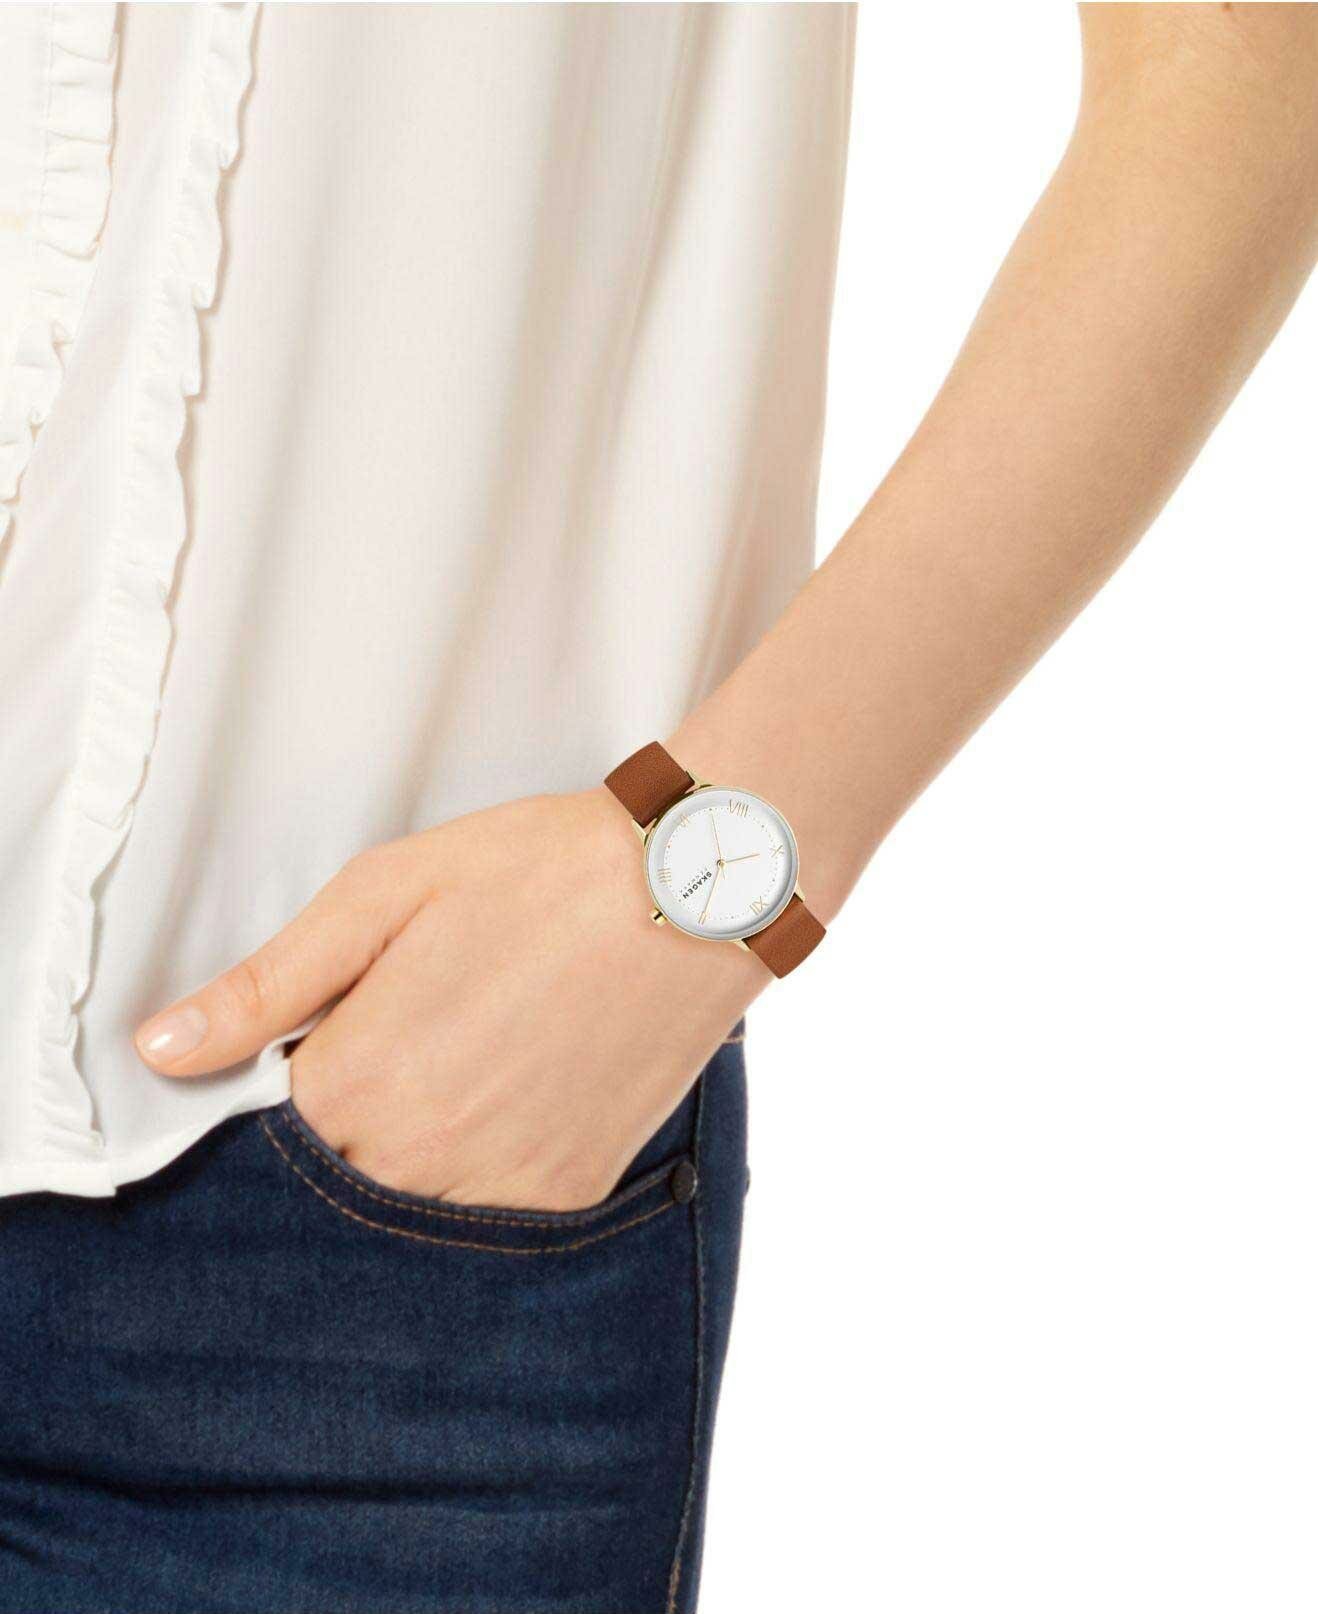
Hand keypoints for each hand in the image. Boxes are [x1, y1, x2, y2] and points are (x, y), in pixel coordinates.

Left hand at [133, 789, 761, 1208]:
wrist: (692, 891)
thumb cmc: (538, 873)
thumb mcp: (385, 894)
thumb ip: (266, 983)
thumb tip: (161, 1049)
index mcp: (360, 1080)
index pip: (255, 1135)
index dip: (270, 1085)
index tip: (311, 1044)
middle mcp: (420, 1159)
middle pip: (325, 1183)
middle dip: (336, 1125)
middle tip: (399, 1041)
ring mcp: (498, 1189)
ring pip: (402, 1208)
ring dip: (404, 1154)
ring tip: (459, 1058)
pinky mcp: (564, 1197)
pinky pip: (484, 1217)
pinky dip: (475, 1170)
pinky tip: (509, 1092)